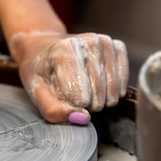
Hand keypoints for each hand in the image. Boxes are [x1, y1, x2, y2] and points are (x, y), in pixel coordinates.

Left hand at [11, 32, 128, 123]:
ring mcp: (105, 42)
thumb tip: (83, 118)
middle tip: (72, 93)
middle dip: (86, 104)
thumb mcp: (36, 93)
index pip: (81, 98)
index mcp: (65, 51)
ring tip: (83, 87)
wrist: (43, 47)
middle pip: (99, 95)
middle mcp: (89, 42)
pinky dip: (111, 90)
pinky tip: (97, 83)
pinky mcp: (117, 46)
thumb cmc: (40, 71)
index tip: (61, 95)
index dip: (72, 105)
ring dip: (100, 99)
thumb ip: (54, 110)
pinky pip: (123, 82)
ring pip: (114, 92)